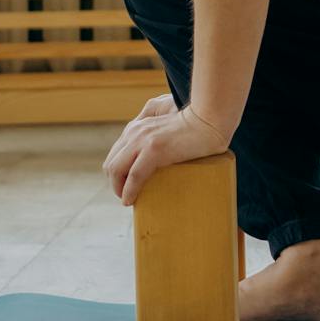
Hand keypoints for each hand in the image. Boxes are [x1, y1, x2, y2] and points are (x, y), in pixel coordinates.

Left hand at [103, 104, 230, 206]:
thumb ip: (152, 131)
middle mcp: (134, 132)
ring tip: (126, 199)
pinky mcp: (154, 150)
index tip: (125, 185)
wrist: (208, 120)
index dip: (117, 173)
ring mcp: (142, 140)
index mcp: (136, 126)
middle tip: (125, 195)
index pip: (115, 153)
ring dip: (118, 188)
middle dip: (114, 182)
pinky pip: (134, 176)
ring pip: (116, 170)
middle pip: (111, 163)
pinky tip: (130, 200)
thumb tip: (148, 153)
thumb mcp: (165, 123)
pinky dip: (129, 191)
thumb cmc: (194, 124)